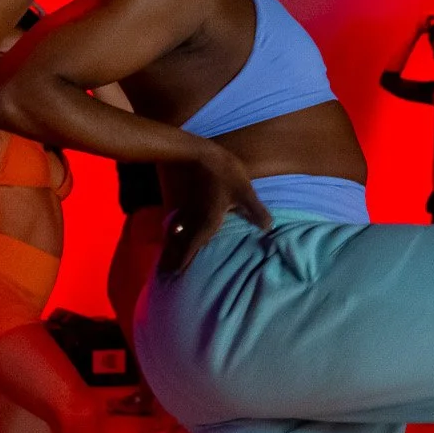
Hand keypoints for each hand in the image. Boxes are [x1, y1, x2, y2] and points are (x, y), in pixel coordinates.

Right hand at [158, 146, 270, 273]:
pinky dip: (174, 231)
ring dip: (172, 248)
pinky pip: (177, 223)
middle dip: (172, 261)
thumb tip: (268, 228)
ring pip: (176, 235)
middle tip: (165, 275)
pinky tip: (174, 231)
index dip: (181, 265)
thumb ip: (255, 212)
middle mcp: (192, 222)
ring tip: (167, 259)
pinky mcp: (184, 202)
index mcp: (206, 224)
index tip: (173, 278)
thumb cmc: (223, 174)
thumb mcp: (245, 192)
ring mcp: (186, 212)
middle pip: (179, 246)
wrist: (198, 153)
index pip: (190, 251)